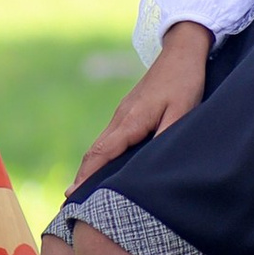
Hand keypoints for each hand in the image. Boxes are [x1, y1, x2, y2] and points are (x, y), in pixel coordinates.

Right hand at [75, 21, 210, 186]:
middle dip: (82, 176)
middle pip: (95, 151)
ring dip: (90, 167)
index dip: (87, 176)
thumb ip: (166, 136)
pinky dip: (101, 156)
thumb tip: (152, 164)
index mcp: (130, 120)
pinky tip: (104, 167)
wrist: (181, 53)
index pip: (102, 153)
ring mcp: (122, 114)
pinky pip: (109, 138)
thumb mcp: (182, 111)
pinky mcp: (129, 112)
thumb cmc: (183, 82)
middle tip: (70, 201)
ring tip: (83, 191)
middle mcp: (120, 118)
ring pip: (101, 145)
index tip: (72, 195)